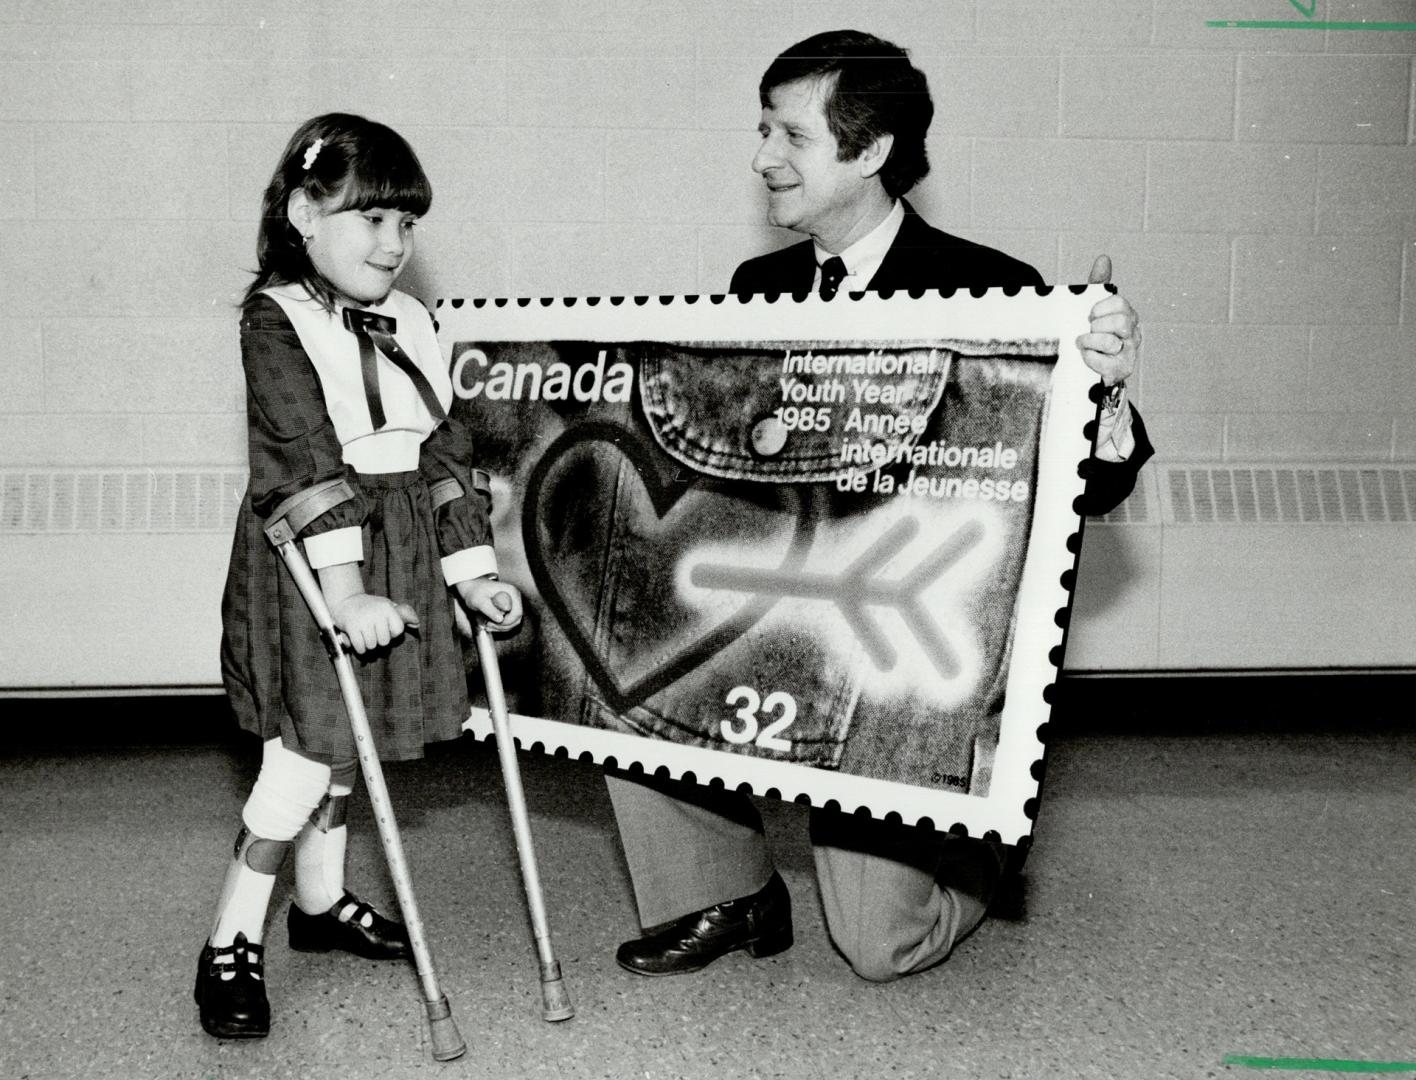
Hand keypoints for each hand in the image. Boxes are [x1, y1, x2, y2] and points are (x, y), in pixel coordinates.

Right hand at [330, 593, 419, 653]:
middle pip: (385, 641)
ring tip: (364, 635)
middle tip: (372, 632)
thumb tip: (417, 624)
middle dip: (378, 640)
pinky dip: (360, 648)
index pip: (398, 630)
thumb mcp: (388, 606)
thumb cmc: (371, 606)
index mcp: (387, 608)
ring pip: (372, 645)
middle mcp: (376, 613)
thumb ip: (403, 615)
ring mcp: (363, 620)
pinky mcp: (351, 626)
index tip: (384, 627)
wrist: (346, 601)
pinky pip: (360, 647)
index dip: (392, 633)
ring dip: (368, 645)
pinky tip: (358, 641)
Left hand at [456, 577, 523, 632]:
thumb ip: (489, 609)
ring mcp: (513, 603)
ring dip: (500, 627)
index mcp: (511, 592)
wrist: (472, 589)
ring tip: (486, 624)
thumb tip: (500, 619)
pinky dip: (499, 626)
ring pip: (512, 622)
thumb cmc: (475, 592)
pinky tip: (488, 624)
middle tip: (487, 625)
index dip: (506, 622)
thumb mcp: (479, 601)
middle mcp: (515, 597)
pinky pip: (508, 622)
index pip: (517, 612)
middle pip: (516, 618)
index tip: (492, 623)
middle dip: (502, 626)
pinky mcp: (509, 609)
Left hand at [1075, 254, 1139, 385]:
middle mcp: (1134, 334)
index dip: (1100, 308)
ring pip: (1111, 342)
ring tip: (1082, 343)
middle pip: (1120, 321)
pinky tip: (1085, 356)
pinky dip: (1089, 358)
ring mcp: (1129, 354)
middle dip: (1097, 325)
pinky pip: (1103, 361)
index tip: (1090, 316)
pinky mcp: (1120, 371)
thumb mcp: (1094, 309)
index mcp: (1129, 316)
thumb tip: (1103, 258)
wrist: (1089, 369)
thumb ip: (1098, 285)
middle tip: (1088, 330)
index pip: (1120, 303)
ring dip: (1089, 341)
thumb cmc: (1094, 335)